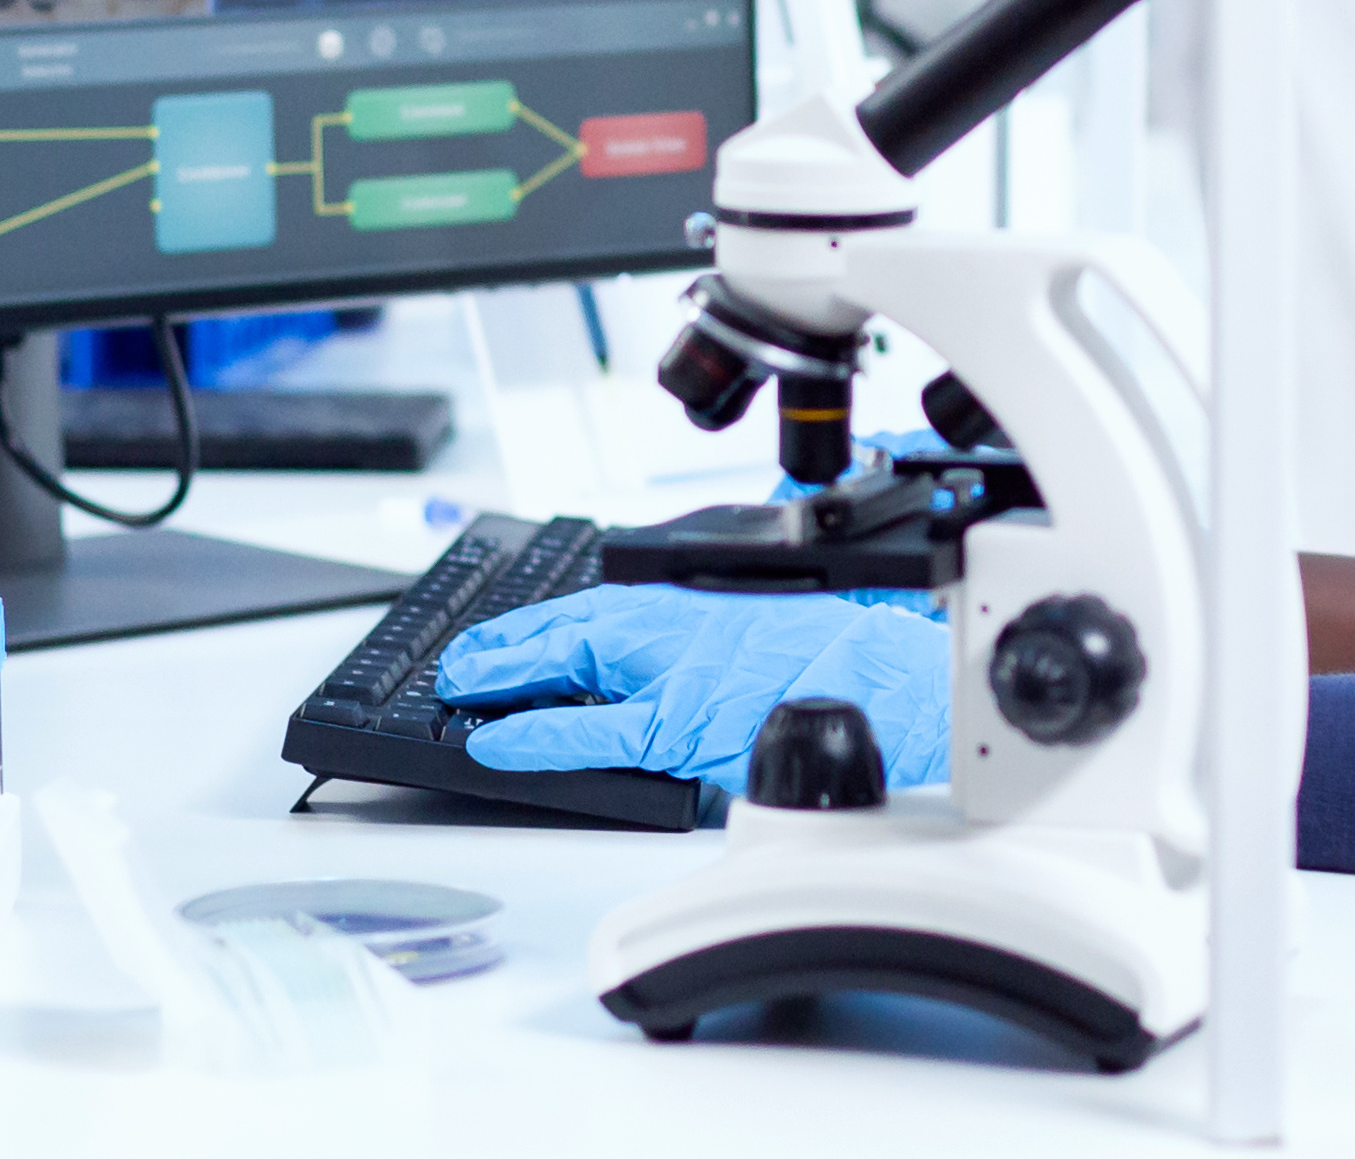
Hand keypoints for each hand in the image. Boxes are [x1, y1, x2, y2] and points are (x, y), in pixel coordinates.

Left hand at [433, 585, 951, 792]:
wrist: (892, 686)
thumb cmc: (839, 668)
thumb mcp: (762, 641)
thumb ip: (711, 654)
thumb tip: (668, 677)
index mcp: (697, 610)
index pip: (601, 610)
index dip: (543, 627)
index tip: (504, 640)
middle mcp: (679, 631)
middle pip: (573, 629)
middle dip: (509, 645)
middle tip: (461, 663)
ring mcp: (676, 676)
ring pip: (571, 666)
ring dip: (508, 676)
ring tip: (462, 688)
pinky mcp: (681, 726)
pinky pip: (592, 734)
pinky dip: (538, 737)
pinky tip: (499, 743)